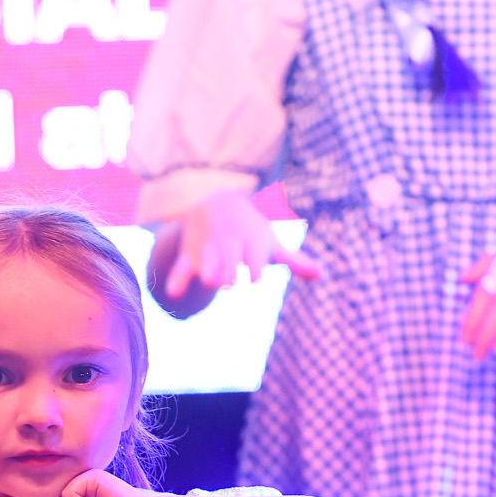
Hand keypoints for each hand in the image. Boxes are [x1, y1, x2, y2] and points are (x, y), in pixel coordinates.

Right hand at [159, 188, 320, 300]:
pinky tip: (173, 293)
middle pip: (229, 263)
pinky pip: (182, 268)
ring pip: (207, 264)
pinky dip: (177, 279)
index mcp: (252, 243)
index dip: (254, 267)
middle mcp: (231, 245)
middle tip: (229, 283)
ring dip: (207, 273)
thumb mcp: (271, 243)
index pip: (253, 257)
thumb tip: (323, 274)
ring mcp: (209, 250)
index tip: (255, 278)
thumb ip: (296, 261)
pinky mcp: (190, 255)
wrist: (217, 202)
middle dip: (228, 272)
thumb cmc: (251, 231)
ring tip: (208, 281)